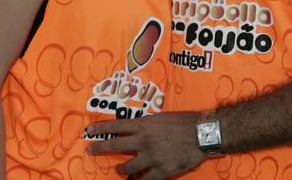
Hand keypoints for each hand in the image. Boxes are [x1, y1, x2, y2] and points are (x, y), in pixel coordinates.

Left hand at [85, 111, 205, 178]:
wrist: (202, 133)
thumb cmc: (184, 121)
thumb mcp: (162, 117)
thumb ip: (148, 124)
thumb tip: (138, 130)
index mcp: (144, 125)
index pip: (116, 126)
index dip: (101, 128)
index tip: (89, 130)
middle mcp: (143, 141)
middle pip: (115, 145)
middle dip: (100, 148)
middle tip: (91, 149)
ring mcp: (151, 157)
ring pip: (128, 167)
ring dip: (121, 169)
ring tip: (119, 171)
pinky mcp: (161, 170)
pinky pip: (146, 179)